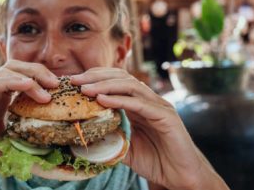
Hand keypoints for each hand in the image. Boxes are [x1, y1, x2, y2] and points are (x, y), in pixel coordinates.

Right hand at [0, 60, 58, 189]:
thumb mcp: (12, 146)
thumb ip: (29, 141)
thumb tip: (56, 147)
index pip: (22, 76)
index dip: (42, 78)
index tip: (60, 88)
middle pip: (15, 68)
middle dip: (38, 72)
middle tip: (57, 84)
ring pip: (5, 72)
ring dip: (30, 78)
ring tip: (47, 92)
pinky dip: (11, 81)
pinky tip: (28, 85)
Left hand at [71, 67, 228, 189]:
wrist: (180, 177)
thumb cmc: (154, 160)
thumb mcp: (124, 146)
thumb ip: (109, 136)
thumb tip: (82, 133)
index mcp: (138, 103)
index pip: (115, 81)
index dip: (94, 77)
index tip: (73, 82)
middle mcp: (148, 100)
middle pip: (121, 77)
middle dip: (96, 76)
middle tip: (74, 80)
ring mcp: (159, 106)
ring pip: (130, 86)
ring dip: (105, 85)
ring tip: (85, 89)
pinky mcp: (167, 117)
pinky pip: (140, 104)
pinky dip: (121, 100)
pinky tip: (103, 100)